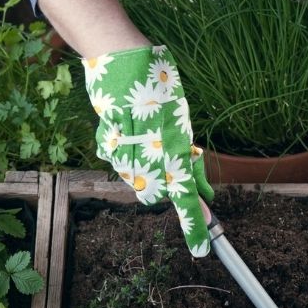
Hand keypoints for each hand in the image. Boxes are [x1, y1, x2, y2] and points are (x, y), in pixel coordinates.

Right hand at [83, 45, 213, 255]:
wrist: (122, 57)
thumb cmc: (157, 83)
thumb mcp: (180, 117)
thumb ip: (188, 153)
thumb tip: (202, 188)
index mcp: (175, 144)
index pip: (186, 194)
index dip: (194, 224)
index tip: (201, 250)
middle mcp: (150, 150)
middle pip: (155, 193)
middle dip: (161, 189)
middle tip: (168, 163)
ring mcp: (125, 147)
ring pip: (133, 179)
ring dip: (140, 169)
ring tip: (144, 138)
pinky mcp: (105, 140)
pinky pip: (113, 160)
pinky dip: (120, 153)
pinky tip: (124, 133)